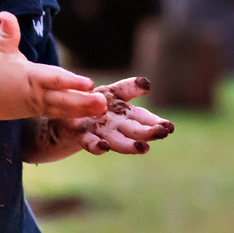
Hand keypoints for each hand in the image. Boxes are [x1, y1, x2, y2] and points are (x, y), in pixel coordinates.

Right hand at [0, 12, 105, 121]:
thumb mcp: (0, 49)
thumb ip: (7, 32)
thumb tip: (5, 14)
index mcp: (30, 76)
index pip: (55, 79)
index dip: (72, 82)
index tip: (90, 83)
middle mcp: (37, 93)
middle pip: (64, 98)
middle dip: (84, 101)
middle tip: (103, 102)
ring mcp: (38, 105)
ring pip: (64, 109)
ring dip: (84, 110)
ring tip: (103, 109)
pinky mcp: (39, 112)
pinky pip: (60, 115)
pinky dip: (75, 115)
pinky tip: (92, 115)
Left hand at [47, 77, 174, 155]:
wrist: (63, 118)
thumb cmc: (93, 106)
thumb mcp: (111, 93)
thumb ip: (129, 88)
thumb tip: (147, 84)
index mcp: (124, 115)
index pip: (143, 118)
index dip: (156, 122)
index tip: (170, 127)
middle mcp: (114, 127)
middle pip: (133, 130)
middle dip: (148, 133)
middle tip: (163, 133)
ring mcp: (98, 133)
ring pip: (116, 140)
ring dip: (129, 145)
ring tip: (143, 148)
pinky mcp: (79, 135)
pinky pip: (89, 142)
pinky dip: (96, 146)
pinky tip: (103, 148)